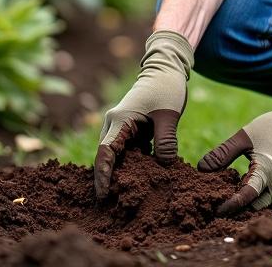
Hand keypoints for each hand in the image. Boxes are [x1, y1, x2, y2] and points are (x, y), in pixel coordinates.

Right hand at [94, 30, 192, 197]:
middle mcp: (115, 124)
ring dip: (123, 172)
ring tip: (128, 197)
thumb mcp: (169, 115)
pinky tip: (143, 180)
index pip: (106, 152)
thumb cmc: (166, 87)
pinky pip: (129, 150)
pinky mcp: (132, 128)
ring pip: (118, 155)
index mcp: (120, 120)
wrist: (167, 67)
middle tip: (114, 204)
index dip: (103, 176)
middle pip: (108, 157)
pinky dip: (134, 164)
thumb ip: (166, 141)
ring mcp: (123, 126)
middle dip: (110, 179)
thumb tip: (164, 167)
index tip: (103, 196)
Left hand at [198, 101, 271, 213]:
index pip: (245, 197)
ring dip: (244, 203)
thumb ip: (223, 153)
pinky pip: (264, 198)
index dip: (229, 205)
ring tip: (225, 196)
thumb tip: (202, 168)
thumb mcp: (244, 137)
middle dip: (236, 209)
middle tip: (217, 203)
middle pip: (252, 208)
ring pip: (259, 205)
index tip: (215, 209)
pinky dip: (251, 197)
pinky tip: (238, 188)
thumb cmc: (271, 128)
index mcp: (265, 173)